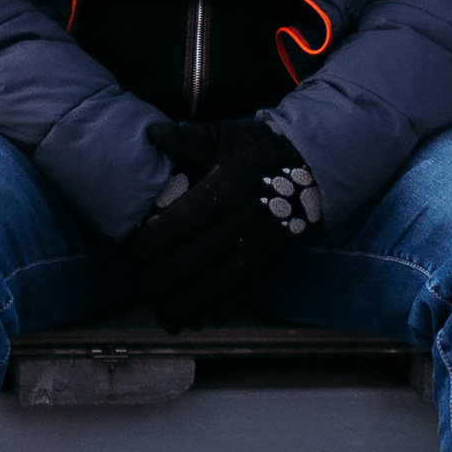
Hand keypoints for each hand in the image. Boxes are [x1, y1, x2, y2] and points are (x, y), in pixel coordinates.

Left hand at [125, 119, 322, 329]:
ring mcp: (258, 247)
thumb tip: (152, 132)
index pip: (179, 224)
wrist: (315, 167)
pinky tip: (201, 319)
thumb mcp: (227, 136)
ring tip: (164, 314)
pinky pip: (243, 294)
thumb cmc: (261, 150)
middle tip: (143, 284)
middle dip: (160, 278)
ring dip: (185, 305)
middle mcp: (240, 222)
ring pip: (215, 286)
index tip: (135, 251)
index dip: (152, 243)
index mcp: (225, 190)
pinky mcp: (271, 264)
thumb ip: (189, 139)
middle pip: (191, 260)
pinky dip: (220, 310)